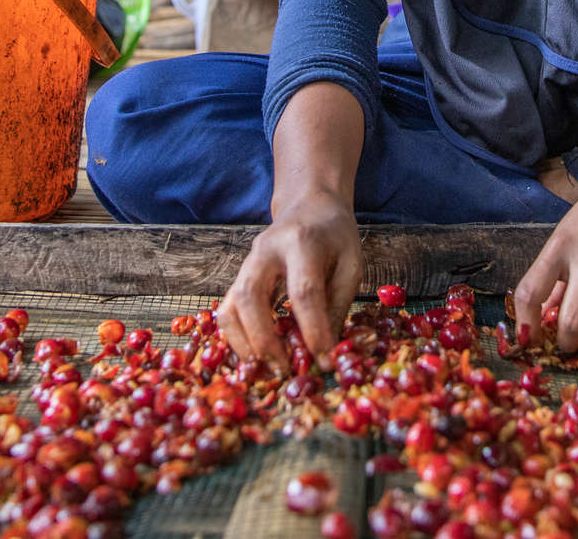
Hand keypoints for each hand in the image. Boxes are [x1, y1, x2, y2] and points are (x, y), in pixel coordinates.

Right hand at [218, 192, 361, 370]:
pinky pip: (227, 311)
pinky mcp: (238, 278)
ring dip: (244, 344)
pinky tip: (256, 358)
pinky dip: (237, 339)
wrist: (309, 206)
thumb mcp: (350, 265)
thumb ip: (337, 306)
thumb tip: (325, 354)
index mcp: (302, 242)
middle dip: (265, 340)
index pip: (303, 290)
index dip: (312, 329)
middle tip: (285, 370)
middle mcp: (266, 250)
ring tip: (267, 369)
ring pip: (231, 306)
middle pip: (252, 296)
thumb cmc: (335, 239)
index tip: (323, 360)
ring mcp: (246, 264)